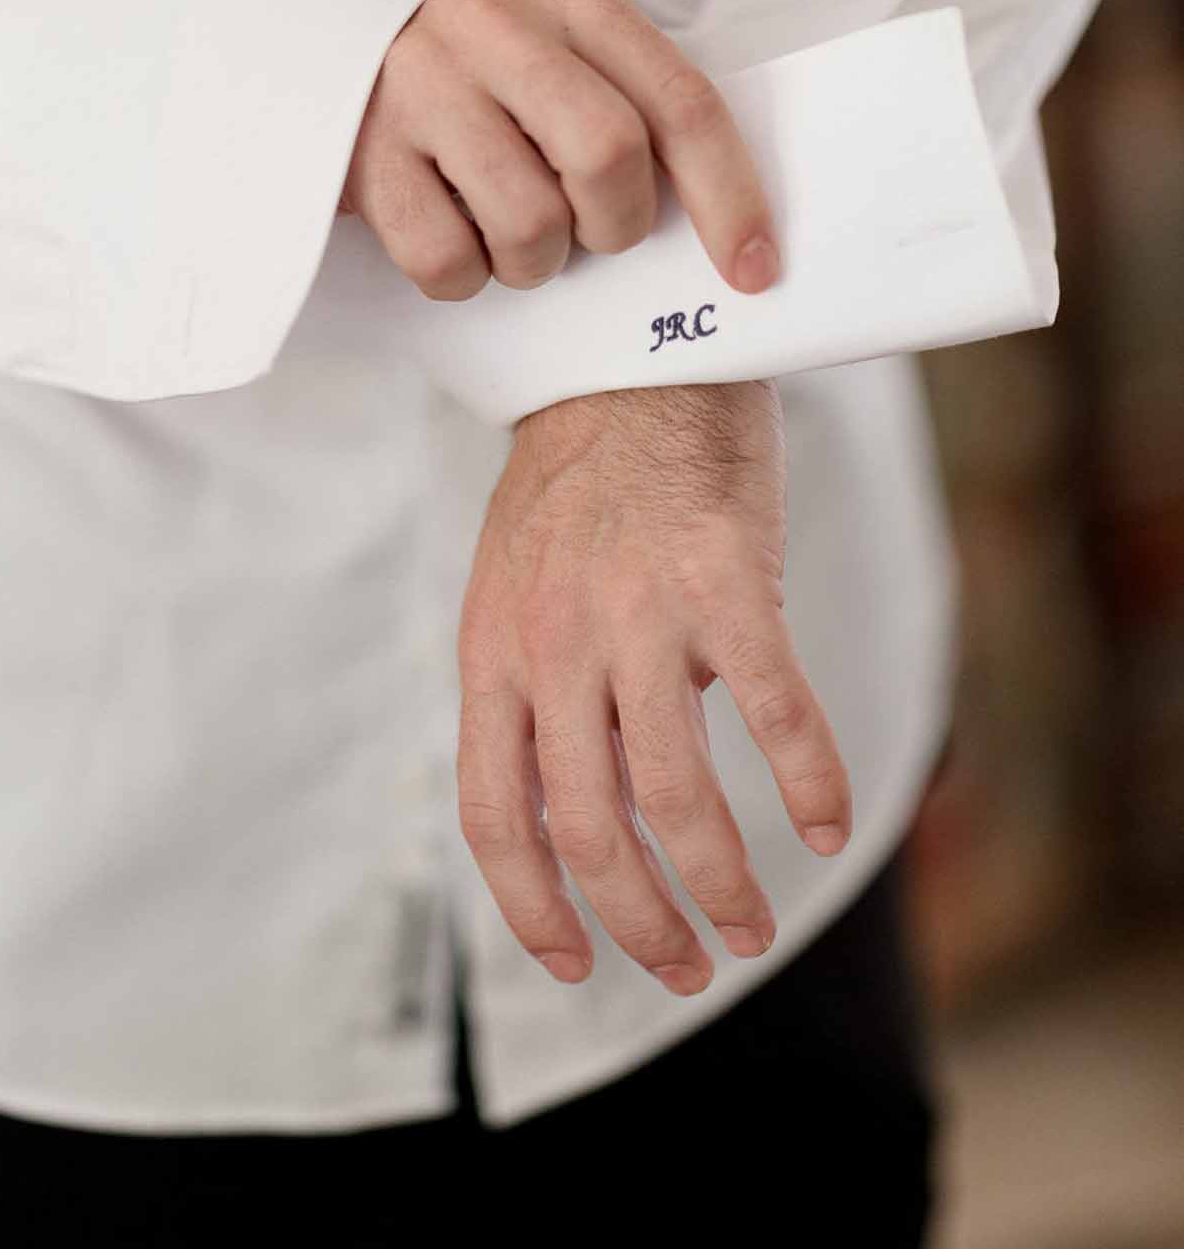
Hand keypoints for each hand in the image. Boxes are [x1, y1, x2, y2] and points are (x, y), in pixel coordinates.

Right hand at [338, 0, 776, 301]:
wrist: (316, 21)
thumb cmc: (474, 61)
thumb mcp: (557, 41)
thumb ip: (630, 94)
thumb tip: (727, 213)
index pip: (680, 101)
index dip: (730, 197)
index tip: (754, 269)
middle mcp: (494, 28)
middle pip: (608, 159)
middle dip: (615, 223)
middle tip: (591, 229)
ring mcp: (420, 87)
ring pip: (529, 224)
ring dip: (534, 260)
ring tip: (509, 229)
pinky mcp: (362, 151)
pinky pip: (446, 260)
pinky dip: (464, 274)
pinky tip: (451, 231)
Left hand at [455, 379, 852, 995]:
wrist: (631, 357)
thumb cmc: (577, 480)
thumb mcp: (514, 584)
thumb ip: (535, 688)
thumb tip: (592, 803)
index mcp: (494, 650)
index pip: (496, 816)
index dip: (532, 909)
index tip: (575, 962)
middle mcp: (556, 641)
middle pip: (591, 828)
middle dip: (641, 923)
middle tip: (689, 966)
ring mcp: (640, 610)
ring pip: (679, 795)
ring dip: (723, 884)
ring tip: (754, 927)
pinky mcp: (726, 578)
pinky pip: (777, 712)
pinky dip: (810, 785)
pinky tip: (828, 828)